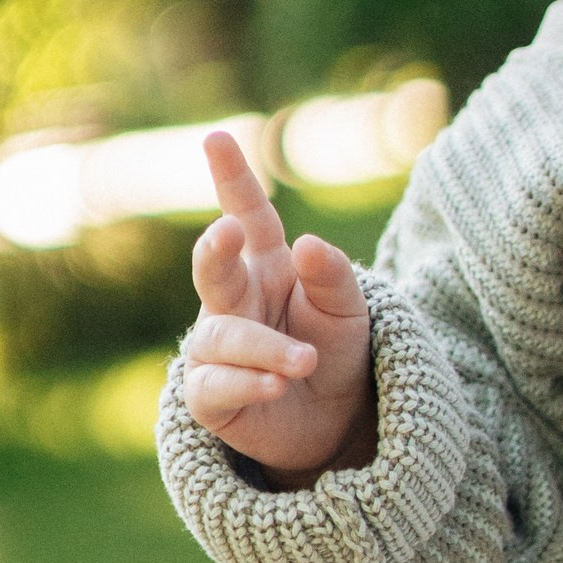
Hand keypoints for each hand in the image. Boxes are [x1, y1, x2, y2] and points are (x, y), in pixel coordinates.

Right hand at [181, 129, 376, 476]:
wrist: (336, 423)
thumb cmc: (336, 350)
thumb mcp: (352, 310)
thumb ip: (334, 276)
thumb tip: (307, 244)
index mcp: (268, 266)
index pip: (249, 215)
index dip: (232, 179)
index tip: (217, 139)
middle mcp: (235, 301)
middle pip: (213, 266)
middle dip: (215, 247)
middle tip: (230, 231)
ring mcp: (217, 348)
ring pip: (221, 336)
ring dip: (264, 346)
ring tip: (306, 361)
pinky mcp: (210, 397)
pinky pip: (214, 386)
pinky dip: (246, 383)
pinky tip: (277, 385)